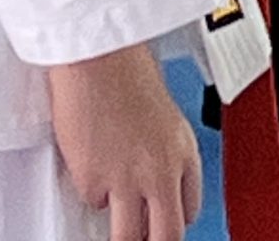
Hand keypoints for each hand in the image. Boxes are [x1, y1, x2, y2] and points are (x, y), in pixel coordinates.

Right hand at [49, 45, 200, 240]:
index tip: (162, 221)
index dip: (174, 218)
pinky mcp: (93, 182)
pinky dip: (89, 192)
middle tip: (143, 237)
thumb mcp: (162, 113)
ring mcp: (127, 181)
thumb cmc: (126, 68)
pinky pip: (92, 202)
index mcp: (184, 150)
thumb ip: (162, 150)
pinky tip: (88, 162)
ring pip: (128, 237)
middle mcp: (161, 171)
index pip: (190, 208)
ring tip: (113, 225)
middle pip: (168, 235)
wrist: (97, 56)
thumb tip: (151, 175)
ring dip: (121, 234)